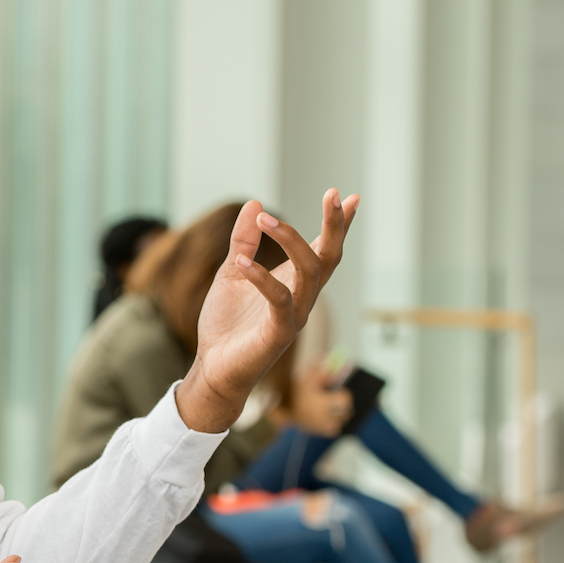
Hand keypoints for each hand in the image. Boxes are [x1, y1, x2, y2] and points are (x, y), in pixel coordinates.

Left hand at [175, 190, 359, 432]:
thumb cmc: (227, 323)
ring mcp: (294, 315)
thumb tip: (254, 204)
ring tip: (265, 219)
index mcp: (294, 282)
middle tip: (332, 194)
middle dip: (335, 226)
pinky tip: (241, 262)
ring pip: (310, 273)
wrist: (213, 368)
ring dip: (291, 241)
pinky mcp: (278, 333)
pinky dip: (261, 278)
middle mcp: (302, 297)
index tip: (350, 196)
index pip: (322, 249)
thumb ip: (243, 241)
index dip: (338, 225)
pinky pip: (280, 301)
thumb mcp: (232, 272)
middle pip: (329, 257)